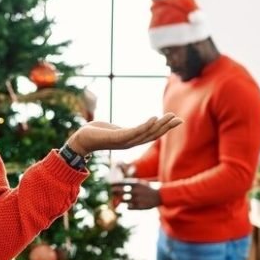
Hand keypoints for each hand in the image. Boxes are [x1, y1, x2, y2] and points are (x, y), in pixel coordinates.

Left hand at [65, 113, 181, 155]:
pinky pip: (135, 131)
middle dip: (166, 127)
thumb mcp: (113, 130)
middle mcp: (130, 143)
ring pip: (146, 134)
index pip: (151, 134)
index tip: (176, 120)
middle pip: (152, 135)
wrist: (81, 139)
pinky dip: (146, 125)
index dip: (164, 128)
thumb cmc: (95, 133)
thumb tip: (125, 128)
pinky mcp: (117, 138)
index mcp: (130, 140)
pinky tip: (155, 118)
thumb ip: (123, 130)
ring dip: (159, 125)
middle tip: (179, 119)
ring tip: (169, 117)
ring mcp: (124, 142)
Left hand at [110, 179, 160, 209]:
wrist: (160, 196)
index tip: (109, 185)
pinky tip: (130, 205)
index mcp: (136, 183)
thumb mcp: (139, 183)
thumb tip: (116, 184)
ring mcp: (137, 199)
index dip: (114, 184)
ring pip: (123, 200)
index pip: (121, 183)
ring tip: (121, 200)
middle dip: (114, 193)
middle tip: (111, 193)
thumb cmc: (147, 188)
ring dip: (120, 200)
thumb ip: (129, 183)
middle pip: (120, 192)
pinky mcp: (139, 206)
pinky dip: (128, 206)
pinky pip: (128, 207)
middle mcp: (136, 191)